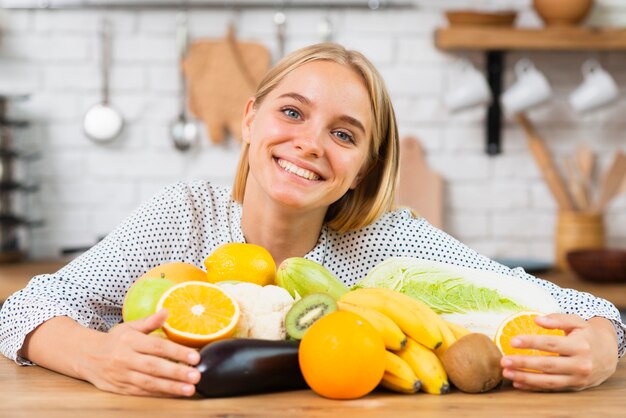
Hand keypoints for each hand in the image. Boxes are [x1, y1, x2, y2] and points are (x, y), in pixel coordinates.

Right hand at [78, 309, 200, 396]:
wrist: (86, 356)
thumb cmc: (114, 340)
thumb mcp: (130, 327)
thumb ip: (149, 322)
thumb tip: (167, 311)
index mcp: (130, 341)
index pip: (157, 346)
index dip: (177, 352)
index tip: (195, 356)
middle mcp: (125, 359)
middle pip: (154, 367)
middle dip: (177, 372)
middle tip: (196, 376)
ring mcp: (122, 376)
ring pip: (149, 383)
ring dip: (171, 387)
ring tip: (190, 389)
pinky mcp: (120, 389)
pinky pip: (142, 392)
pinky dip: (159, 394)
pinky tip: (175, 393)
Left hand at [500, 314, 618, 391]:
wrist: (606, 355)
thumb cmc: (586, 335)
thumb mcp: (577, 322)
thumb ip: (557, 319)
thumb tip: (537, 319)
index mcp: (580, 345)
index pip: (552, 344)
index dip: (532, 343)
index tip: (512, 341)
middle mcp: (580, 364)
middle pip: (548, 365)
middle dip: (524, 363)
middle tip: (504, 360)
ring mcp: (576, 378)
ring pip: (548, 381)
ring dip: (525, 378)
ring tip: (506, 373)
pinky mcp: (573, 386)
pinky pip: (550, 388)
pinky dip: (532, 387)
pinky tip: (517, 382)